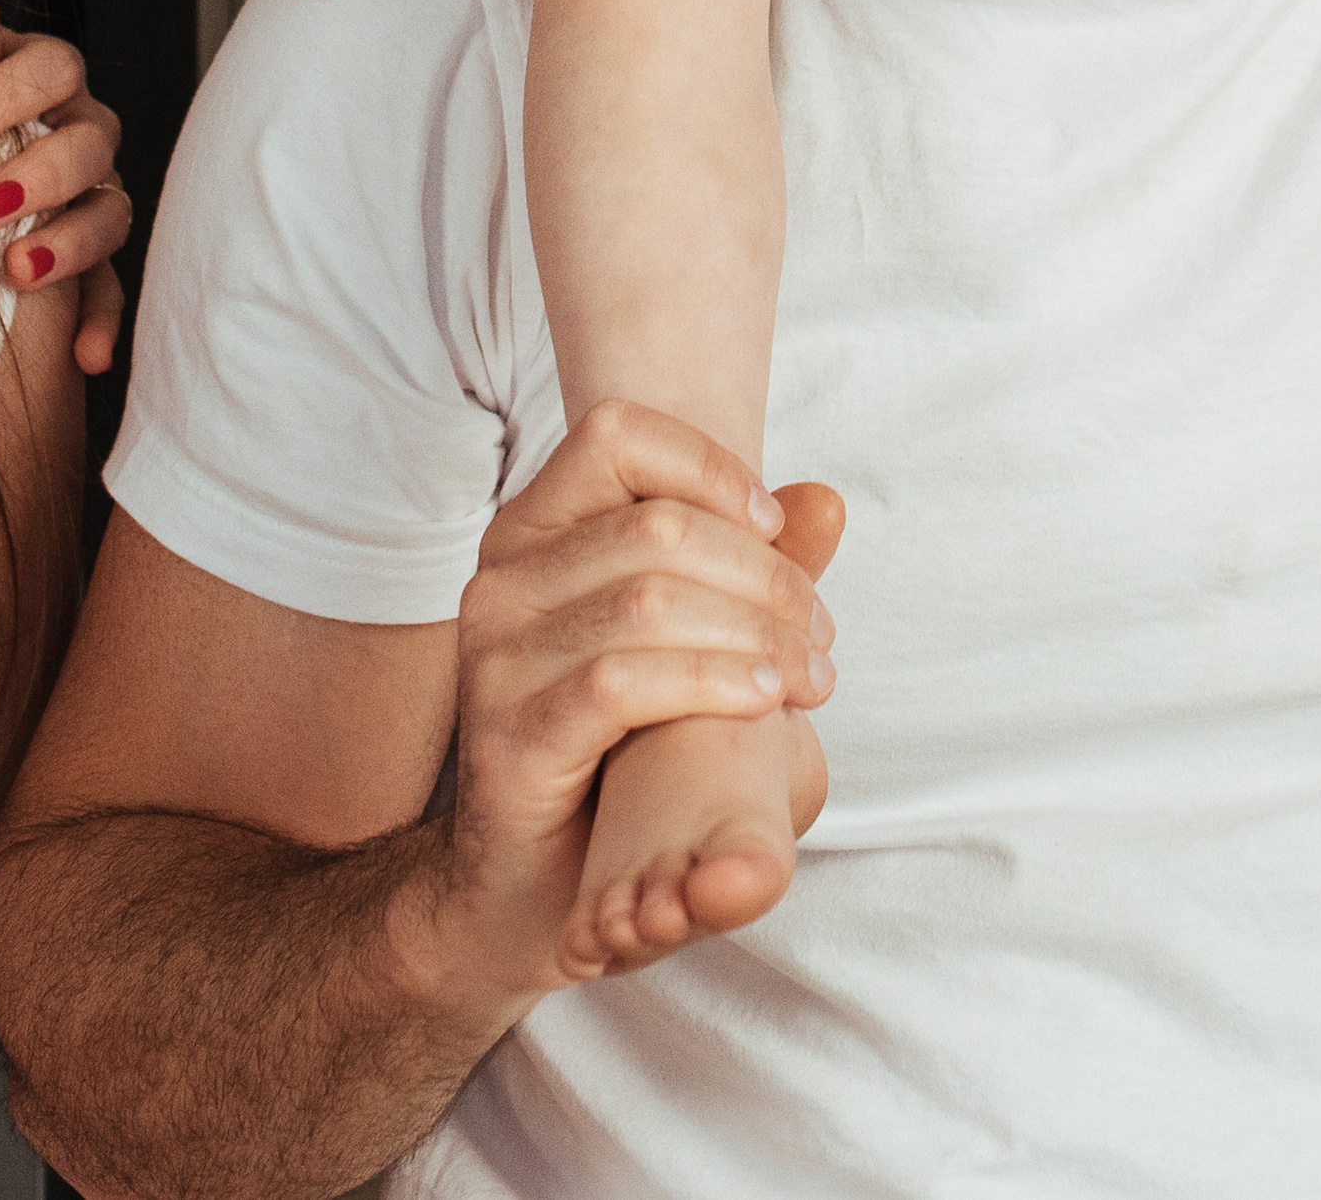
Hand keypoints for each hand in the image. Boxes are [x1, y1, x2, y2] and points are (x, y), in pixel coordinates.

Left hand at [0, 0, 130, 373]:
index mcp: (34, 80)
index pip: (52, 65)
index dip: (9, 89)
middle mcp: (75, 132)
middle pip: (94, 135)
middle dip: (43, 170)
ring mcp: (91, 196)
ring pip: (111, 209)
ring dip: (70, 241)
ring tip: (17, 272)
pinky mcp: (92, 264)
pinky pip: (112, 290)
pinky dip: (101, 321)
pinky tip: (84, 356)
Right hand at [429, 406, 841, 1003]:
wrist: (531, 888)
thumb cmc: (618, 748)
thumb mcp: (691, 640)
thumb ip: (750, 564)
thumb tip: (826, 499)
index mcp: (533, 531)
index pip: (617, 433)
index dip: (710, 466)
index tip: (774, 528)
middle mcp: (502, 580)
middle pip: (658, 527)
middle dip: (765, 574)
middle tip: (820, 633)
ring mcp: (495, 659)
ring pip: (649, 601)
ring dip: (756, 632)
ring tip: (808, 676)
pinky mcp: (509, 737)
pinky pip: (623, 683)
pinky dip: (712, 682)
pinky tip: (761, 700)